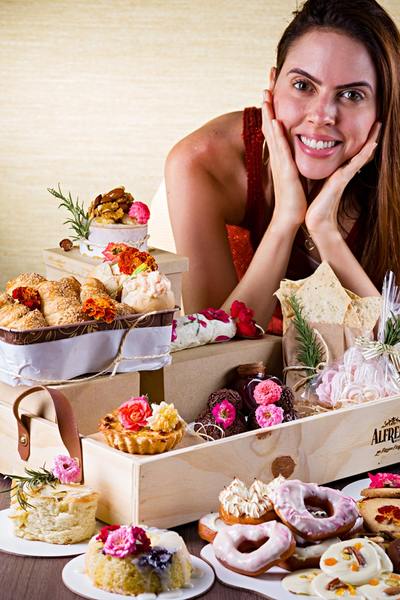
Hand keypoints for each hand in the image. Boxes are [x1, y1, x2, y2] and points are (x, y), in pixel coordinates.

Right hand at [261, 88, 306, 227]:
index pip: (275, 126)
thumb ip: (294, 160)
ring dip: (268, 113)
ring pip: (272, 132)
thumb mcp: (295, 173)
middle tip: (267, 80)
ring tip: (265, 94)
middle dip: (268, 101)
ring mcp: (279, 162)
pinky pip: (280, 149)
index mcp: (280, 155)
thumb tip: (299, 150)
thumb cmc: (295, 198)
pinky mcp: (285, 170)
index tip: (272, 88)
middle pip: (269, 122)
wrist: (291, 217)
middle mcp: (277, 156)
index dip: (272, 107)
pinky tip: (275, 121)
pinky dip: (277, 135)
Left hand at [305, 121, 380, 235]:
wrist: (316, 221)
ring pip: (361, 157)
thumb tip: (321, 168)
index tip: (367, 129)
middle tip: (379, 123)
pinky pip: (354, 165)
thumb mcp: (320, 185)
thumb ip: (324, 177)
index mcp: (338, 173)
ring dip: (370, 142)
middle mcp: (344, 174)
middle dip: (371, 138)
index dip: (361, 142)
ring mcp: (344, 177)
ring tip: (378, 128)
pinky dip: (363, 155)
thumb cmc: (316, 205)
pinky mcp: (341, 181)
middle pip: (361, 153)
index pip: (352, 155)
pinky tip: (371, 146)